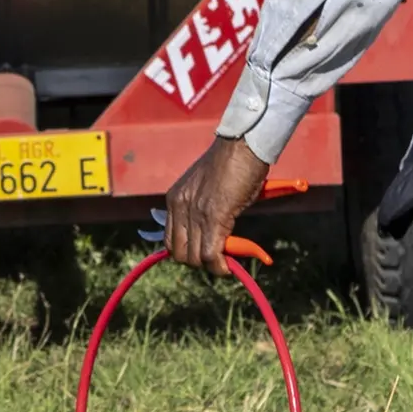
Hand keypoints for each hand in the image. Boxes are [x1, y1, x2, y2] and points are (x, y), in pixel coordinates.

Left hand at [163, 137, 270, 274]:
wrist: (243, 144)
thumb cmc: (232, 163)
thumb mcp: (206, 187)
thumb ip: (201, 209)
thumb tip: (212, 235)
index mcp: (174, 199)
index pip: (170, 241)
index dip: (187, 253)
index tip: (204, 254)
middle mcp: (179, 206)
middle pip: (180, 253)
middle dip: (199, 262)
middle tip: (218, 258)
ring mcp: (195, 212)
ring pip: (195, 258)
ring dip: (211, 265)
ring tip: (227, 260)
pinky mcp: (214, 217)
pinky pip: (211, 254)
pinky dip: (220, 266)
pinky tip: (228, 266)